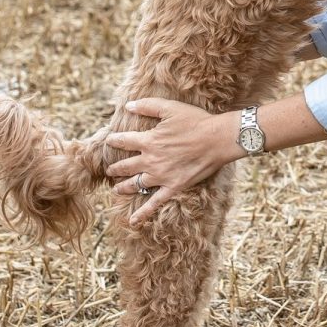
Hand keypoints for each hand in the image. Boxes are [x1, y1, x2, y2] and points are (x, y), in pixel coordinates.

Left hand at [106, 98, 238, 225]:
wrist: (217, 139)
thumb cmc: (196, 121)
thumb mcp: (171, 108)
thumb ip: (148, 106)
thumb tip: (128, 105)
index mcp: (149, 140)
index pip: (124, 141)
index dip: (114, 141)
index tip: (110, 141)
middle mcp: (150, 160)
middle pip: (125, 166)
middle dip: (114, 168)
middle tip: (109, 169)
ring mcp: (161, 176)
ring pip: (134, 185)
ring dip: (122, 187)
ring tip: (116, 188)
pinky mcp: (173, 187)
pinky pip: (154, 203)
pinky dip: (143, 213)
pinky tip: (133, 221)